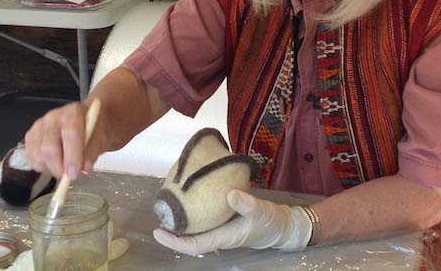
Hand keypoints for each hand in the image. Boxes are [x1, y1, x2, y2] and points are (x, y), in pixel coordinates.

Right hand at [24, 101, 106, 179]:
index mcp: (73, 112)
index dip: (72, 157)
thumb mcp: (101, 138)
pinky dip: (43, 166)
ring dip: (51, 168)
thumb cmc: (94, 130)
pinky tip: (55, 162)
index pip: (70, 134)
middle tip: (70, 176)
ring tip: (64, 166)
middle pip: (49, 147)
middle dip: (59, 168)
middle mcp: (53, 117)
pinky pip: (31, 158)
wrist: (87, 124)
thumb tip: (85, 167)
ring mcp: (39, 126)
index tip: (75, 173)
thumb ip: (93, 151)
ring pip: (38, 155)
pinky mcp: (30, 136)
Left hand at [153, 189, 312, 254]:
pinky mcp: (223, 217)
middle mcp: (217, 234)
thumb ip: (247, 204)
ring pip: (195, 226)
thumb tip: (229, 194)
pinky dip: (193, 207)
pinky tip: (187, 195)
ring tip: (167, 203)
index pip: (193, 245)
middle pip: (189, 237)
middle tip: (158, 212)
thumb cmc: (271, 222)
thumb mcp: (261, 211)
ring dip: (181, 218)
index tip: (157, 231)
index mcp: (223, 238)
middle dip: (172, 229)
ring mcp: (219, 226)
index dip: (174, 241)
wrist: (283, 224)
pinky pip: (203, 215)